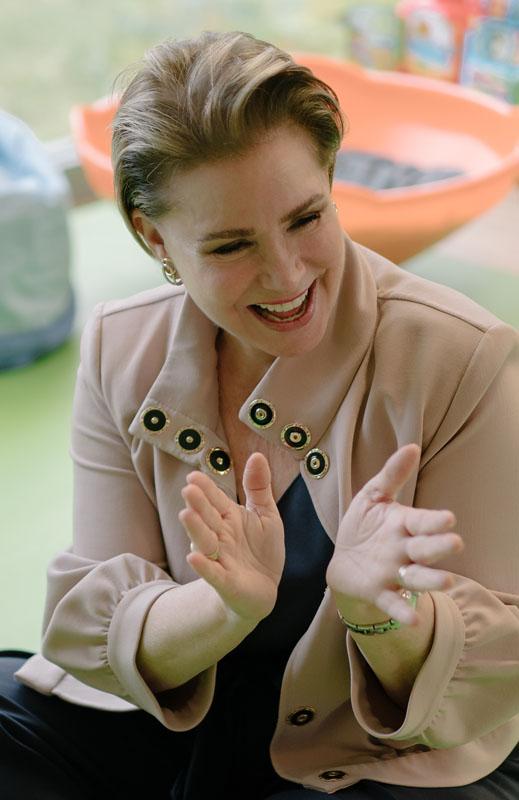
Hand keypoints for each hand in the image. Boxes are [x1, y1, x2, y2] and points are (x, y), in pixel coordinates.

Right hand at [178, 452, 284, 623]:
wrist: (264, 589)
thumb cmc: (261, 550)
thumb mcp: (266, 515)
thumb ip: (259, 487)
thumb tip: (257, 455)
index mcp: (229, 517)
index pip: (215, 500)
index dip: (206, 488)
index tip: (194, 475)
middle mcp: (220, 535)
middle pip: (207, 517)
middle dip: (198, 504)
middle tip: (189, 489)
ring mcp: (220, 558)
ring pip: (205, 542)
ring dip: (195, 529)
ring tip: (186, 515)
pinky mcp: (225, 581)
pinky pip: (213, 573)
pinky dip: (203, 566)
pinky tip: (194, 557)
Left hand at [326, 444, 463, 624]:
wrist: (343, 560)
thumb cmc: (364, 526)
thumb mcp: (373, 497)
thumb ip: (392, 474)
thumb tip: (411, 446)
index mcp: (404, 525)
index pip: (422, 522)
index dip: (434, 521)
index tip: (448, 518)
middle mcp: (404, 550)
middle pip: (425, 549)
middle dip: (439, 547)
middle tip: (454, 543)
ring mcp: (394, 573)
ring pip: (417, 577)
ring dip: (431, 580)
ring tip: (446, 581)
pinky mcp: (379, 592)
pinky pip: (393, 603)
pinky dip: (401, 610)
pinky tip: (409, 617)